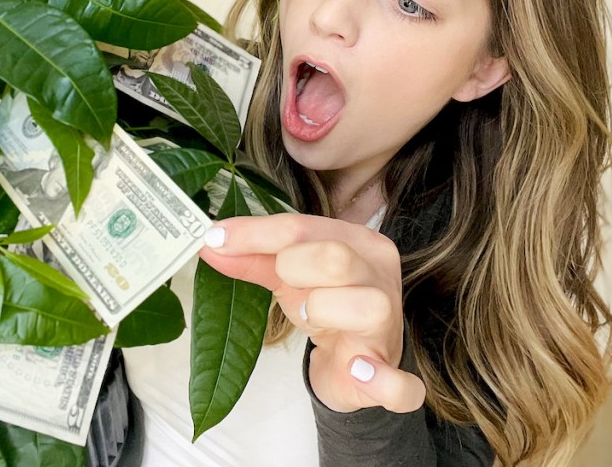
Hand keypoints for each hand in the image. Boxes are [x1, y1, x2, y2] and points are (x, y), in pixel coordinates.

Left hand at [199, 213, 425, 413]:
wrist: (352, 366)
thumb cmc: (325, 306)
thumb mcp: (288, 276)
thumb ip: (252, 258)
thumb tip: (212, 242)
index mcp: (359, 243)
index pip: (302, 227)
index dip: (255, 234)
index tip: (214, 239)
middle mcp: (381, 276)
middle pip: (334, 258)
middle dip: (295, 271)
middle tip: (286, 290)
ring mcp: (390, 325)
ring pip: (367, 306)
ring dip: (324, 312)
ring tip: (312, 319)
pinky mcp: (390, 374)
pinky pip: (400, 383)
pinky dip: (382, 381)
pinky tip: (359, 372)